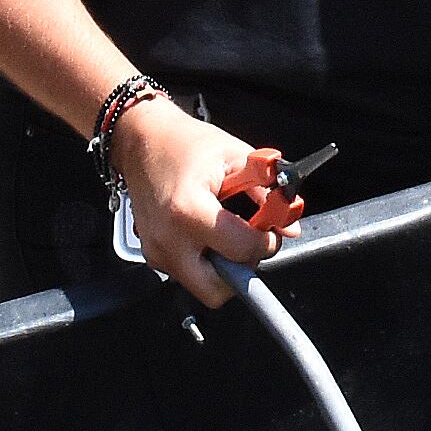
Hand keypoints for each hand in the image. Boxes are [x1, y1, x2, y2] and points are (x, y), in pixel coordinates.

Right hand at [107, 94, 277, 306]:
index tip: (269, 230)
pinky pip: (186, 273)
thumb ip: (266, 192)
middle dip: (240, 270)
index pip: (242, 250)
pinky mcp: (151, 254)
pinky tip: (206, 233)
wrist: (142, 140)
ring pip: (202, 286)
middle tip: (247, 243)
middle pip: (217, 290)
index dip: (266, 241)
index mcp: (189, 211)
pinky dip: (204, 261)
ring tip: (224, 233)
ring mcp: (156, 250)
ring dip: (222, 267)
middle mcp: (168, 239)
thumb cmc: (184, 143)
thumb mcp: (235, 156)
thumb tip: (289, 224)